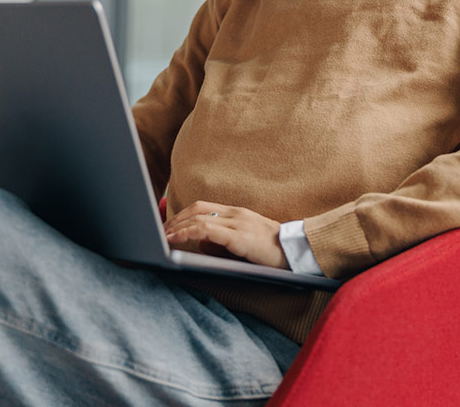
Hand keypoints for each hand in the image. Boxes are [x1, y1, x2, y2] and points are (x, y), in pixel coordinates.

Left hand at [164, 201, 287, 268]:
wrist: (298, 253)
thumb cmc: (272, 252)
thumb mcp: (245, 242)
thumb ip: (224, 239)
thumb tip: (200, 244)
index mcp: (237, 213)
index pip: (202, 206)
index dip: (183, 214)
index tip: (168, 225)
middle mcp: (236, 214)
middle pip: (197, 208)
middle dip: (176, 219)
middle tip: (161, 231)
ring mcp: (238, 223)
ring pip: (199, 218)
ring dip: (178, 227)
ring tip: (165, 237)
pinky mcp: (240, 237)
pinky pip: (208, 230)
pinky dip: (189, 233)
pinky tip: (179, 240)